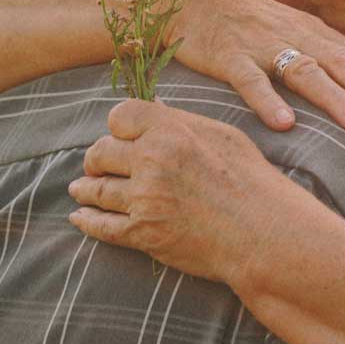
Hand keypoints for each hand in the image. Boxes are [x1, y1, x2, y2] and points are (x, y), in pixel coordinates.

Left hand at [68, 99, 298, 285]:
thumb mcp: (222, 136)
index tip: (119, 135)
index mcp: (170, 130)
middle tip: (96, 165)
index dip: (117, 126)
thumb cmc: (251, 180)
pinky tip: (80, 218)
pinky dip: (87, 221)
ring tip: (80, 189)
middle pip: (101, 151)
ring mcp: (144, 198)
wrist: (264, 232)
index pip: (119, 116)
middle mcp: (151, 160)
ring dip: (85, 189)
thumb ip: (182, 122)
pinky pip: (102, 226)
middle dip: (97, 158)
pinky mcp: (142, 233)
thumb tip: (155, 110)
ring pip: (97, 189)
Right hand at [169, 0, 344, 131]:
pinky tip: (283, 124)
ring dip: (334, 97)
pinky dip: (267, 100)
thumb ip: (327, 61)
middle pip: (343, 64)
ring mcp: (263, 46)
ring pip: (305, 70)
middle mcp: (298, 37)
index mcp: (317, 35)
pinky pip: (250, 79)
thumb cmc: (254, 27)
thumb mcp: (296, 36)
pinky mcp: (229, 57)